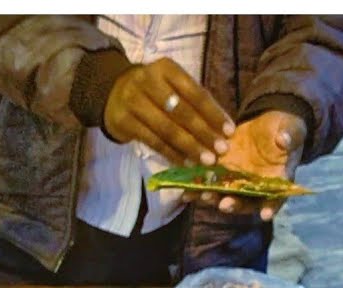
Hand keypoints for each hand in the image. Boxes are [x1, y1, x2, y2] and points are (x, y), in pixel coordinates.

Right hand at [104, 58, 234, 164]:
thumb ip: (194, 102)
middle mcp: (147, 81)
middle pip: (181, 112)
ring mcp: (133, 101)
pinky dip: (171, 154)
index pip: (195, 93)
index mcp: (166, 68)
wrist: (112, 92)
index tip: (230, 132)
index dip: (213, 114)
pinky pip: (153, 141)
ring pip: (167, 129)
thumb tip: (222, 129)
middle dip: (204, 133)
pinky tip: (186, 163)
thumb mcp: (172, 85)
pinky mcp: (124, 121)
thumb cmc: (154, 91)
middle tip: (221, 150)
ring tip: (206, 160)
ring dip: (190, 147)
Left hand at [187, 110, 306, 220]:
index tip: (265, 215)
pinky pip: (209, 180)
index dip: (271, 207)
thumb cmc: (286, 130)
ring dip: (212, 197)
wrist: (268, 124)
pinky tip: (184, 188)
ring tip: (201, 196)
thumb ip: (289, 137)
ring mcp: (237, 179)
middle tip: (225, 204)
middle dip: (235, 204)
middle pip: (245, 201)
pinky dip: (197, 186)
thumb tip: (284, 140)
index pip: (276, 197)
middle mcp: (256, 185)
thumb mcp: (291, 131)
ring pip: (224, 194)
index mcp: (278, 180)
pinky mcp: (222, 169)